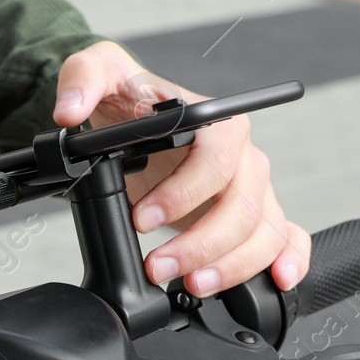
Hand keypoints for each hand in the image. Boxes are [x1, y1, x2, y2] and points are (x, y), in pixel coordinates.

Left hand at [53, 41, 309, 297]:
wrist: (132, 117)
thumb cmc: (127, 96)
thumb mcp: (99, 73)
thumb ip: (82, 79)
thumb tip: (69, 109)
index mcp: (214, 120)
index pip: (218, 159)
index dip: (183, 194)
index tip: (140, 218)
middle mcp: (242, 155)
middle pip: (243, 206)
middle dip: (199, 245)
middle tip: (156, 266)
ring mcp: (250, 188)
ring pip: (262, 232)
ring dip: (231, 266)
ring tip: (189, 286)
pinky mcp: (251, 214)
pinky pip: (285, 237)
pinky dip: (289, 260)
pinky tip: (278, 281)